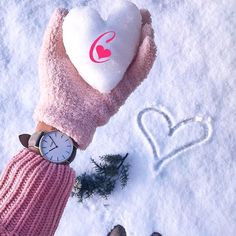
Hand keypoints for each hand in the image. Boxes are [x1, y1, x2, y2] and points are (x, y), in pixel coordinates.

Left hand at [33, 8, 156, 149]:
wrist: (63, 115)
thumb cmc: (55, 87)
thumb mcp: (52, 55)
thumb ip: (56, 34)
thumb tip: (63, 11)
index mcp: (95, 59)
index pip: (113, 39)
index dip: (122, 24)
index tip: (127, 11)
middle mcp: (109, 69)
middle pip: (129, 47)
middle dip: (139, 30)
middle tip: (143, 16)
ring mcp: (118, 80)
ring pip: (137, 59)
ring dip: (146, 42)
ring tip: (148, 26)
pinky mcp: (124, 91)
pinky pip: (138, 74)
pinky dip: (145, 58)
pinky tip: (148, 42)